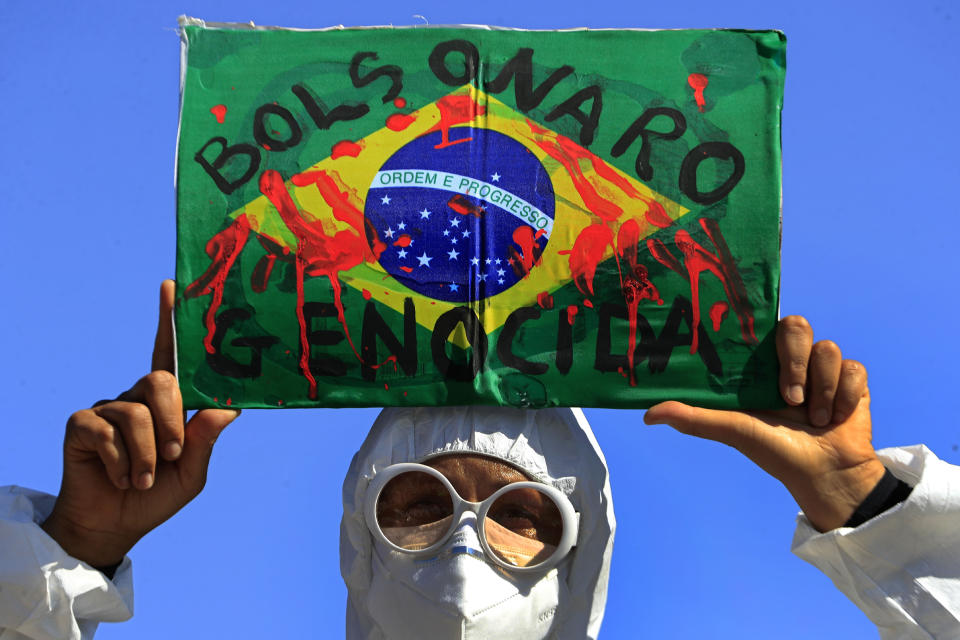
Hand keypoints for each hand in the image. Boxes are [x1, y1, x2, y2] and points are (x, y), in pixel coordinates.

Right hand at [41, 280, 240, 566]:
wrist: (114, 525)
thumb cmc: (157, 495)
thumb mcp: (191, 472)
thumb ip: (205, 439)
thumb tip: (229, 407)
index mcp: (167, 402)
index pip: (170, 354)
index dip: (170, 319)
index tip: (172, 286)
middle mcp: (137, 397)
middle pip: (160, 381)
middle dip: (171, 421)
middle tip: (172, 455)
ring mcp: (107, 409)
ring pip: (135, 413)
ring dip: (146, 453)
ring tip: (143, 478)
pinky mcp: (81, 425)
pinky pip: (104, 431)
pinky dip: (120, 461)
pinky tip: (120, 476)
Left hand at [644, 316, 885, 531]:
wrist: (826, 474)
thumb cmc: (775, 451)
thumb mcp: (732, 430)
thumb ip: (694, 417)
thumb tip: (648, 414)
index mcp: (762, 365)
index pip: (761, 324)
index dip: (761, 319)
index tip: (758, 331)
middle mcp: (792, 360)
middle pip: (797, 325)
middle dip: (795, 362)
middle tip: (789, 398)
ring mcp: (823, 368)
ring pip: (828, 349)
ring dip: (821, 390)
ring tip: (813, 419)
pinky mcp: (852, 378)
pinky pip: (853, 369)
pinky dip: (844, 397)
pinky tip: (835, 417)